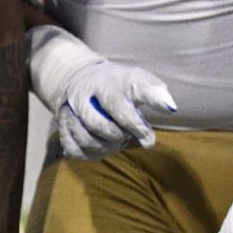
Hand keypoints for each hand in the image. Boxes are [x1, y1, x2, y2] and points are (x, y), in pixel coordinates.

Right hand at [28, 25, 175, 159]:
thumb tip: (171, 108)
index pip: (116, 103)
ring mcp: (68, 111)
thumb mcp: (137, 79)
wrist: (81, 79)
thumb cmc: (118, 85)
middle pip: (98, 125)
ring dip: (107, 147)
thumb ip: (154, 92)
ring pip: (86, 140)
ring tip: (117, 139)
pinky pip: (75, 149)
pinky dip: (92, 153)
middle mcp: (80, 95)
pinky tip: (101, 145)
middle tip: (129, 135)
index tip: (151, 137)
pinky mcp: (61, 126)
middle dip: (119, 136)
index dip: (134, 123)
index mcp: (103, 82)